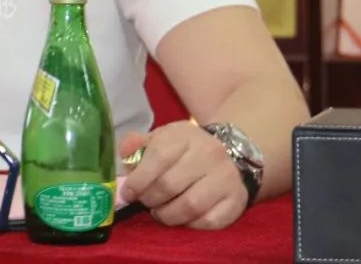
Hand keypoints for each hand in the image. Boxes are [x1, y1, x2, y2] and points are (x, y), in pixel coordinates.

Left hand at [119, 122, 247, 229]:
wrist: (231, 154)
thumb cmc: (185, 149)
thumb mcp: (162, 138)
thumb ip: (138, 144)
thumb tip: (123, 153)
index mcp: (185, 135)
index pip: (158, 157)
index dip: (139, 179)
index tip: (128, 193)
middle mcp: (209, 153)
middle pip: (170, 185)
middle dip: (150, 198)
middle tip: (144, 202)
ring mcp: (226, 178)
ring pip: (190, 206)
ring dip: (168, 215)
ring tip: (159, 212)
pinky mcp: (237, 200)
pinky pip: (209, 221)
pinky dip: (191, 225)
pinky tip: (182, 218)